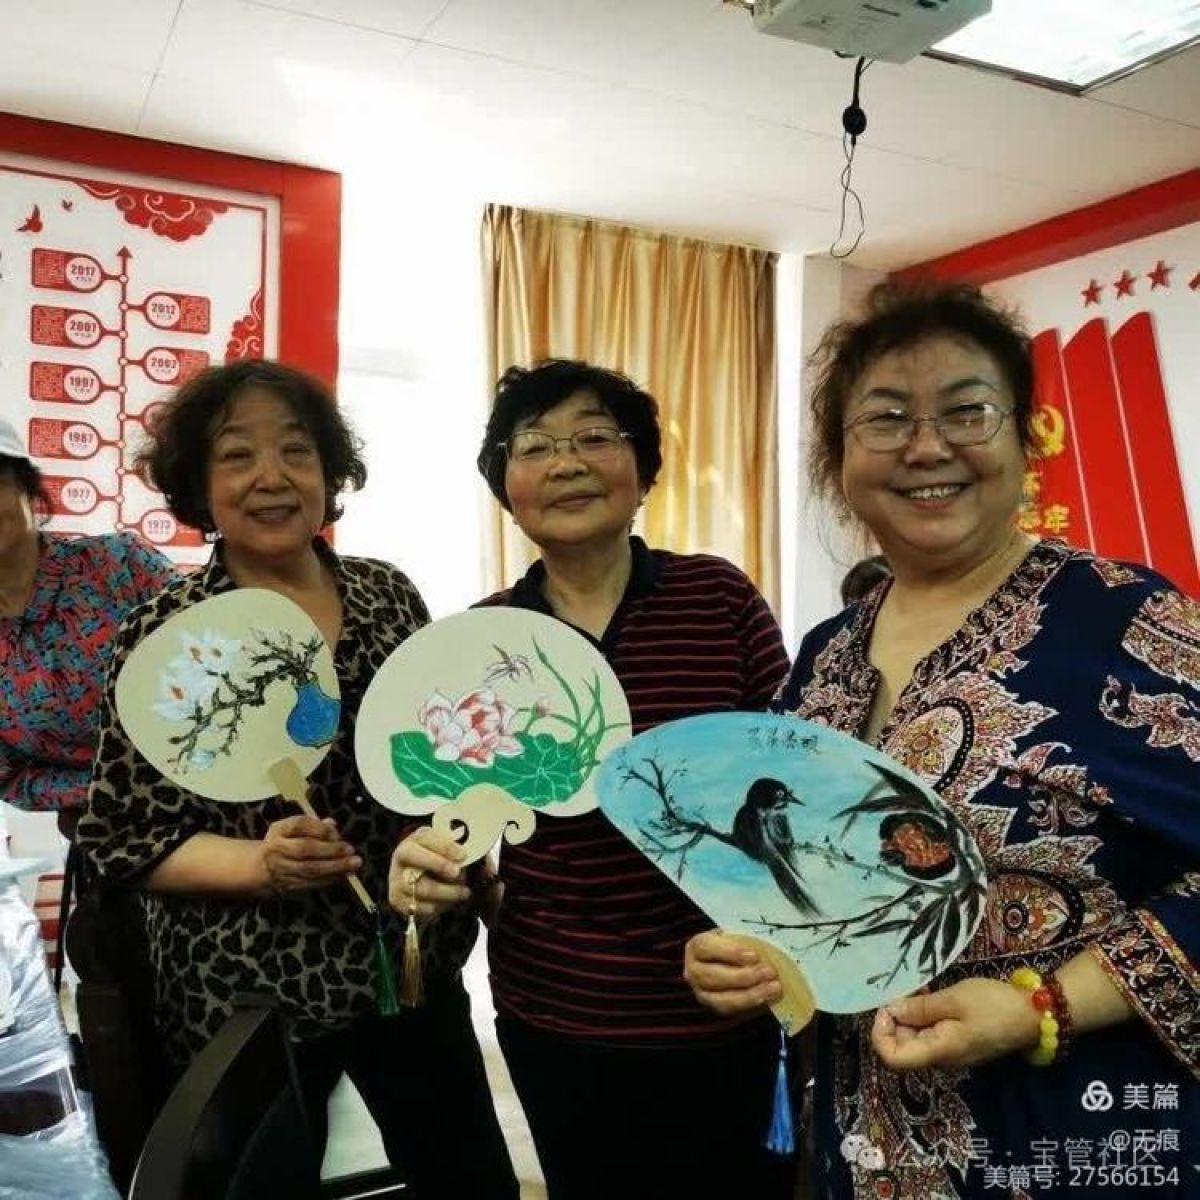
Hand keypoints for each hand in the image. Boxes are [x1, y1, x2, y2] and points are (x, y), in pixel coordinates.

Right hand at [261, 814, 360, 893]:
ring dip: (334, 868)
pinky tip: (342, 876)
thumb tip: (332, 824)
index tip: (335, 831)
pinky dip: (328, 880)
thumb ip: (312, 825)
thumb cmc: (281, 843)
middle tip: (351, 851)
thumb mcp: (290, 829)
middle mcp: (277, 850)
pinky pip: (310, 884)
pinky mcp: (286, 887)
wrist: (256, 869)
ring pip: (309, 870)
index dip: (318, 828)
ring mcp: (280, 870)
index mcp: (278, 831)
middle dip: (331, 850)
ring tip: (353, 865)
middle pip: (305, 849)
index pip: (298, 824)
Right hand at [389, 827, 470, 917]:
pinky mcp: (399, 902)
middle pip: (417, 860)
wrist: (422, 878)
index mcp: (415, 840)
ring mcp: (397, 880)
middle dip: (439, 865)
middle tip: (458, 873)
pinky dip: (440, 906)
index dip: (445, 847)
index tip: (463, 854)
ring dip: (447, 892)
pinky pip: (421, 907)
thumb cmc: (439, 859)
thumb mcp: (446, 848)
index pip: (426, 839)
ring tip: (464, 892)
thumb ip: (456, 848)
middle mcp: (401, 859)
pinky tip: (451, 901)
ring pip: (422, 888)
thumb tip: (468, 853)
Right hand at [683, 930, 781, 1015]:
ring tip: (773, 987)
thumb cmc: (734, 944)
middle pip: (713, 976)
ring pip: (721, 999)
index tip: (754, 955)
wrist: (729, 960)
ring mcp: (701, 992)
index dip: (730, 952)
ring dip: (750, 994)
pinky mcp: (713, 1007)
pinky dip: (750, 1004)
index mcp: (697, 947)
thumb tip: (765, 951)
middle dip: (744, 976)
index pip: (707, 948)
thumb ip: (745, 943)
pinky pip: (730, 1010)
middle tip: (769, 972)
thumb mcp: (736, 937)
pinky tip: (767, 997)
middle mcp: (693, 971)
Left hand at [871, 977, 1041, 1070]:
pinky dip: (923, 1014)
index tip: (885, 1008)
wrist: (1034, 1015)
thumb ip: (920, 1008)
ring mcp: (950, 1050)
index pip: (893, 1059)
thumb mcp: (954, 1000)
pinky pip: (930, 1032)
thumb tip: (890, 1011)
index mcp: (938, 1051)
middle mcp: (940, 1057)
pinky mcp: (958, 1040)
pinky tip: (928, 995)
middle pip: (901, 1046)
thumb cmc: (994, 1006)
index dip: (880, 1035)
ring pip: (914, 1037)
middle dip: (893, 1019)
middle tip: (901, 991)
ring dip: (908, 1014)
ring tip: (916, 989)